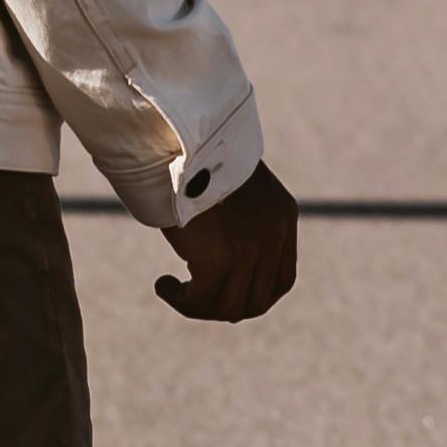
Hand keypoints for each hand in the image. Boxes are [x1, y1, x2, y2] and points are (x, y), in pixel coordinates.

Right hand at [154, 160, 301, 323]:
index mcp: (283, 215)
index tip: (225, 295)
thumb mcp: (231, 188)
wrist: (179, 138)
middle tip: (194, 296)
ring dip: (198, 306)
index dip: (255, 297)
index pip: (282, 279)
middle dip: (223, 307)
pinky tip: (163, 284)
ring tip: (172, 288)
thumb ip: (239, 221)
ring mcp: (250, 249)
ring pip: (228, 307)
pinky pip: (200, 300)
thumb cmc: (194, 156)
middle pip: (257, 301)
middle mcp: (274, 235)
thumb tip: (219, 264)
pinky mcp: (220, 258)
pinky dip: (181, 300)